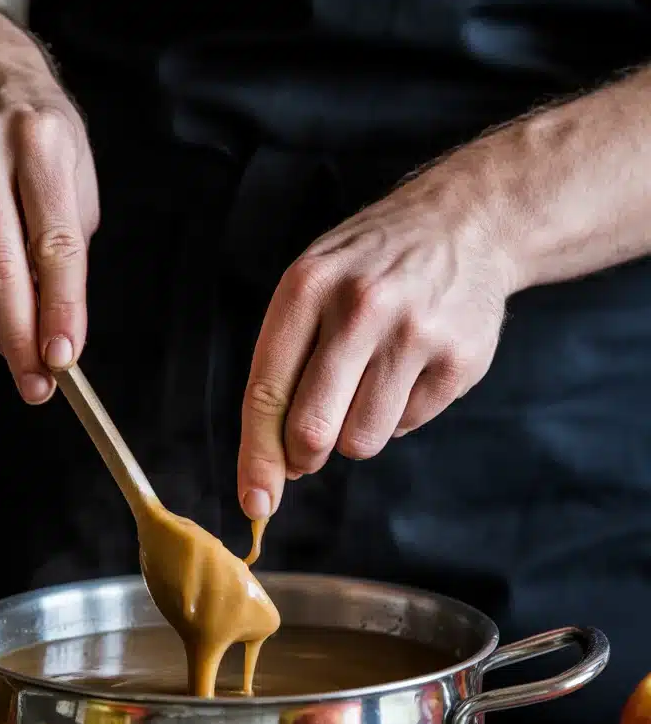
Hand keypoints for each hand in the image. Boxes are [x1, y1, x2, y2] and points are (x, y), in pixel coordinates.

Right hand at [0, 68, 98, 402]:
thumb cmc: (40, 145)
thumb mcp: (74, 183)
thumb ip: (66, 256)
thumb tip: (55, 337)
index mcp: (40, 142)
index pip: (53, 244)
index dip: (59, 310)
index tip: (63, 361)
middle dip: (20, 337)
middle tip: (36, 386)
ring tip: (18, 357)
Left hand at [237, 162, 514, 518]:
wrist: (468, 220)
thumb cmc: (371, 267)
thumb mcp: (314, 286)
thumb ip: (286, 364)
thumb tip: (276, 463)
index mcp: (308, 287)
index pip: (266, 392)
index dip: (257, 458)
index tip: (255, 503)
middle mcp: (361, 307)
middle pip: (312, 429)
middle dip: (304, 455)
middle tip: (310, 447)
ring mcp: (415, 334)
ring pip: (361, 441)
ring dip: (355, 432)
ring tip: (370, 382)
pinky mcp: (459, 359)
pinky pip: (408, 426)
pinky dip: (400, 412)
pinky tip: (410, 367)